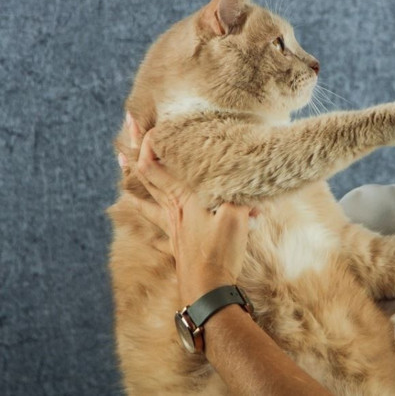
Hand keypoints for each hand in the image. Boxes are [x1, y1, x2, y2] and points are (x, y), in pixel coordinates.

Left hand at [122, 114, 252, 305]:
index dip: (147, 145)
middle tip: (128, 128)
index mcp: (182, 199)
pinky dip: (153, 232)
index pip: (155, 166)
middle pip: (147, 177)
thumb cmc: (220, 251)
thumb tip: (250, 181)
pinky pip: (160, 238)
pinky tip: (152, 236)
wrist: (208, 290)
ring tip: (122, 177)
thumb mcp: (236, 215)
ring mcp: (172, 231)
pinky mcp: (178, 249)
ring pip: (148, 204)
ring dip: (135, 188)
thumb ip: (239, 194)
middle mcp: (173, 211)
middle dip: (135, 152)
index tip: (147, 126)